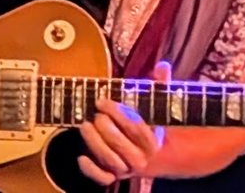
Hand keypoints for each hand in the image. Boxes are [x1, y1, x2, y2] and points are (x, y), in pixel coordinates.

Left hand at [77, 60, 170, 184]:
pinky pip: (102, 178)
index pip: (137, 129)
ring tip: (85, 125)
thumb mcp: (151, 102)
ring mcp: (125, 167)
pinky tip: (82, 156)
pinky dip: (91, 169)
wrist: (139, 149)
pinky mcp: (110, 175)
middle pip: (121, 145)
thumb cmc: (140, 119)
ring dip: (94, 142)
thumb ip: (159, 84)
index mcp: (152, 141)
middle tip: (95, 113)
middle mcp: (140, 158)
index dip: (118, 114)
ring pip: (110, 160)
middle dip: (104, 126)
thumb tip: (163, 66)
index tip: (103, 101)